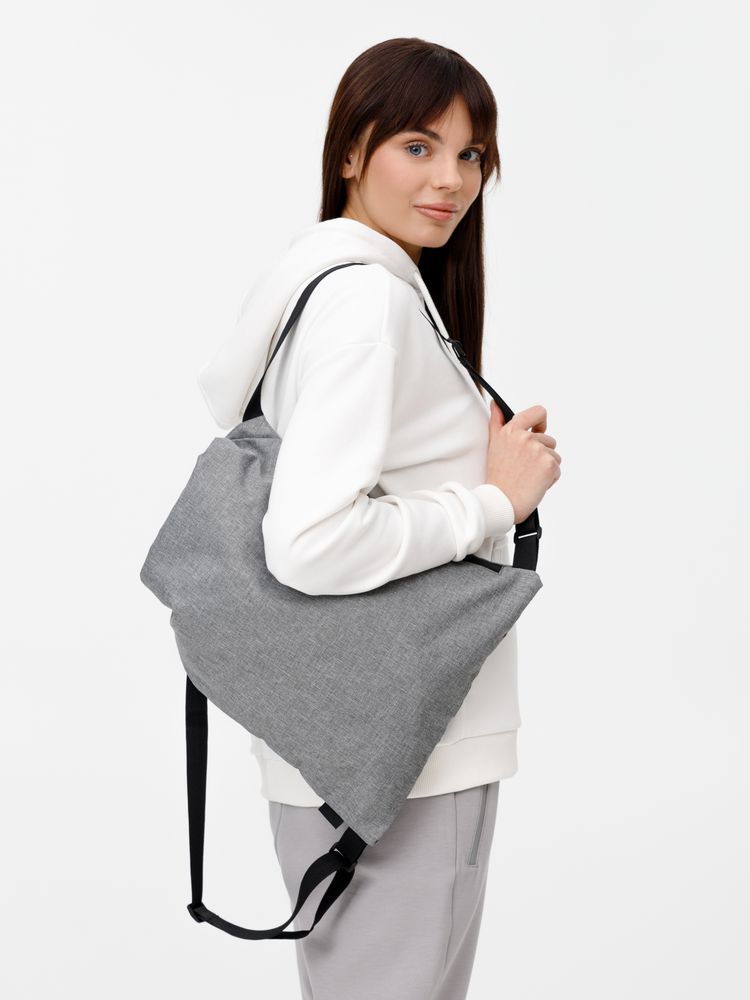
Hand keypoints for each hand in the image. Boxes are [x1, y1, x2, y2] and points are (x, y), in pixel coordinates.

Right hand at [485, 401, 561, 523]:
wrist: (501, 501)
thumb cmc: (497, 476)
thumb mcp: (494, 444)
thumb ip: (497, 421)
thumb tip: (495, 404)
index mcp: (512, 430)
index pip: (537, 412)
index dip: (541, 422)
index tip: (538, 431)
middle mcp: (526, 438)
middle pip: (548, 439)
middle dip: (541, 453)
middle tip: (525, 467)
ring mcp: (539, 450)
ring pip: (554, 455)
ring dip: (546, 466)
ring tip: (529, 476)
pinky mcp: (549, 465)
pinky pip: (557, 469)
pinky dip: (549, 478)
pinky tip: (535, 483)